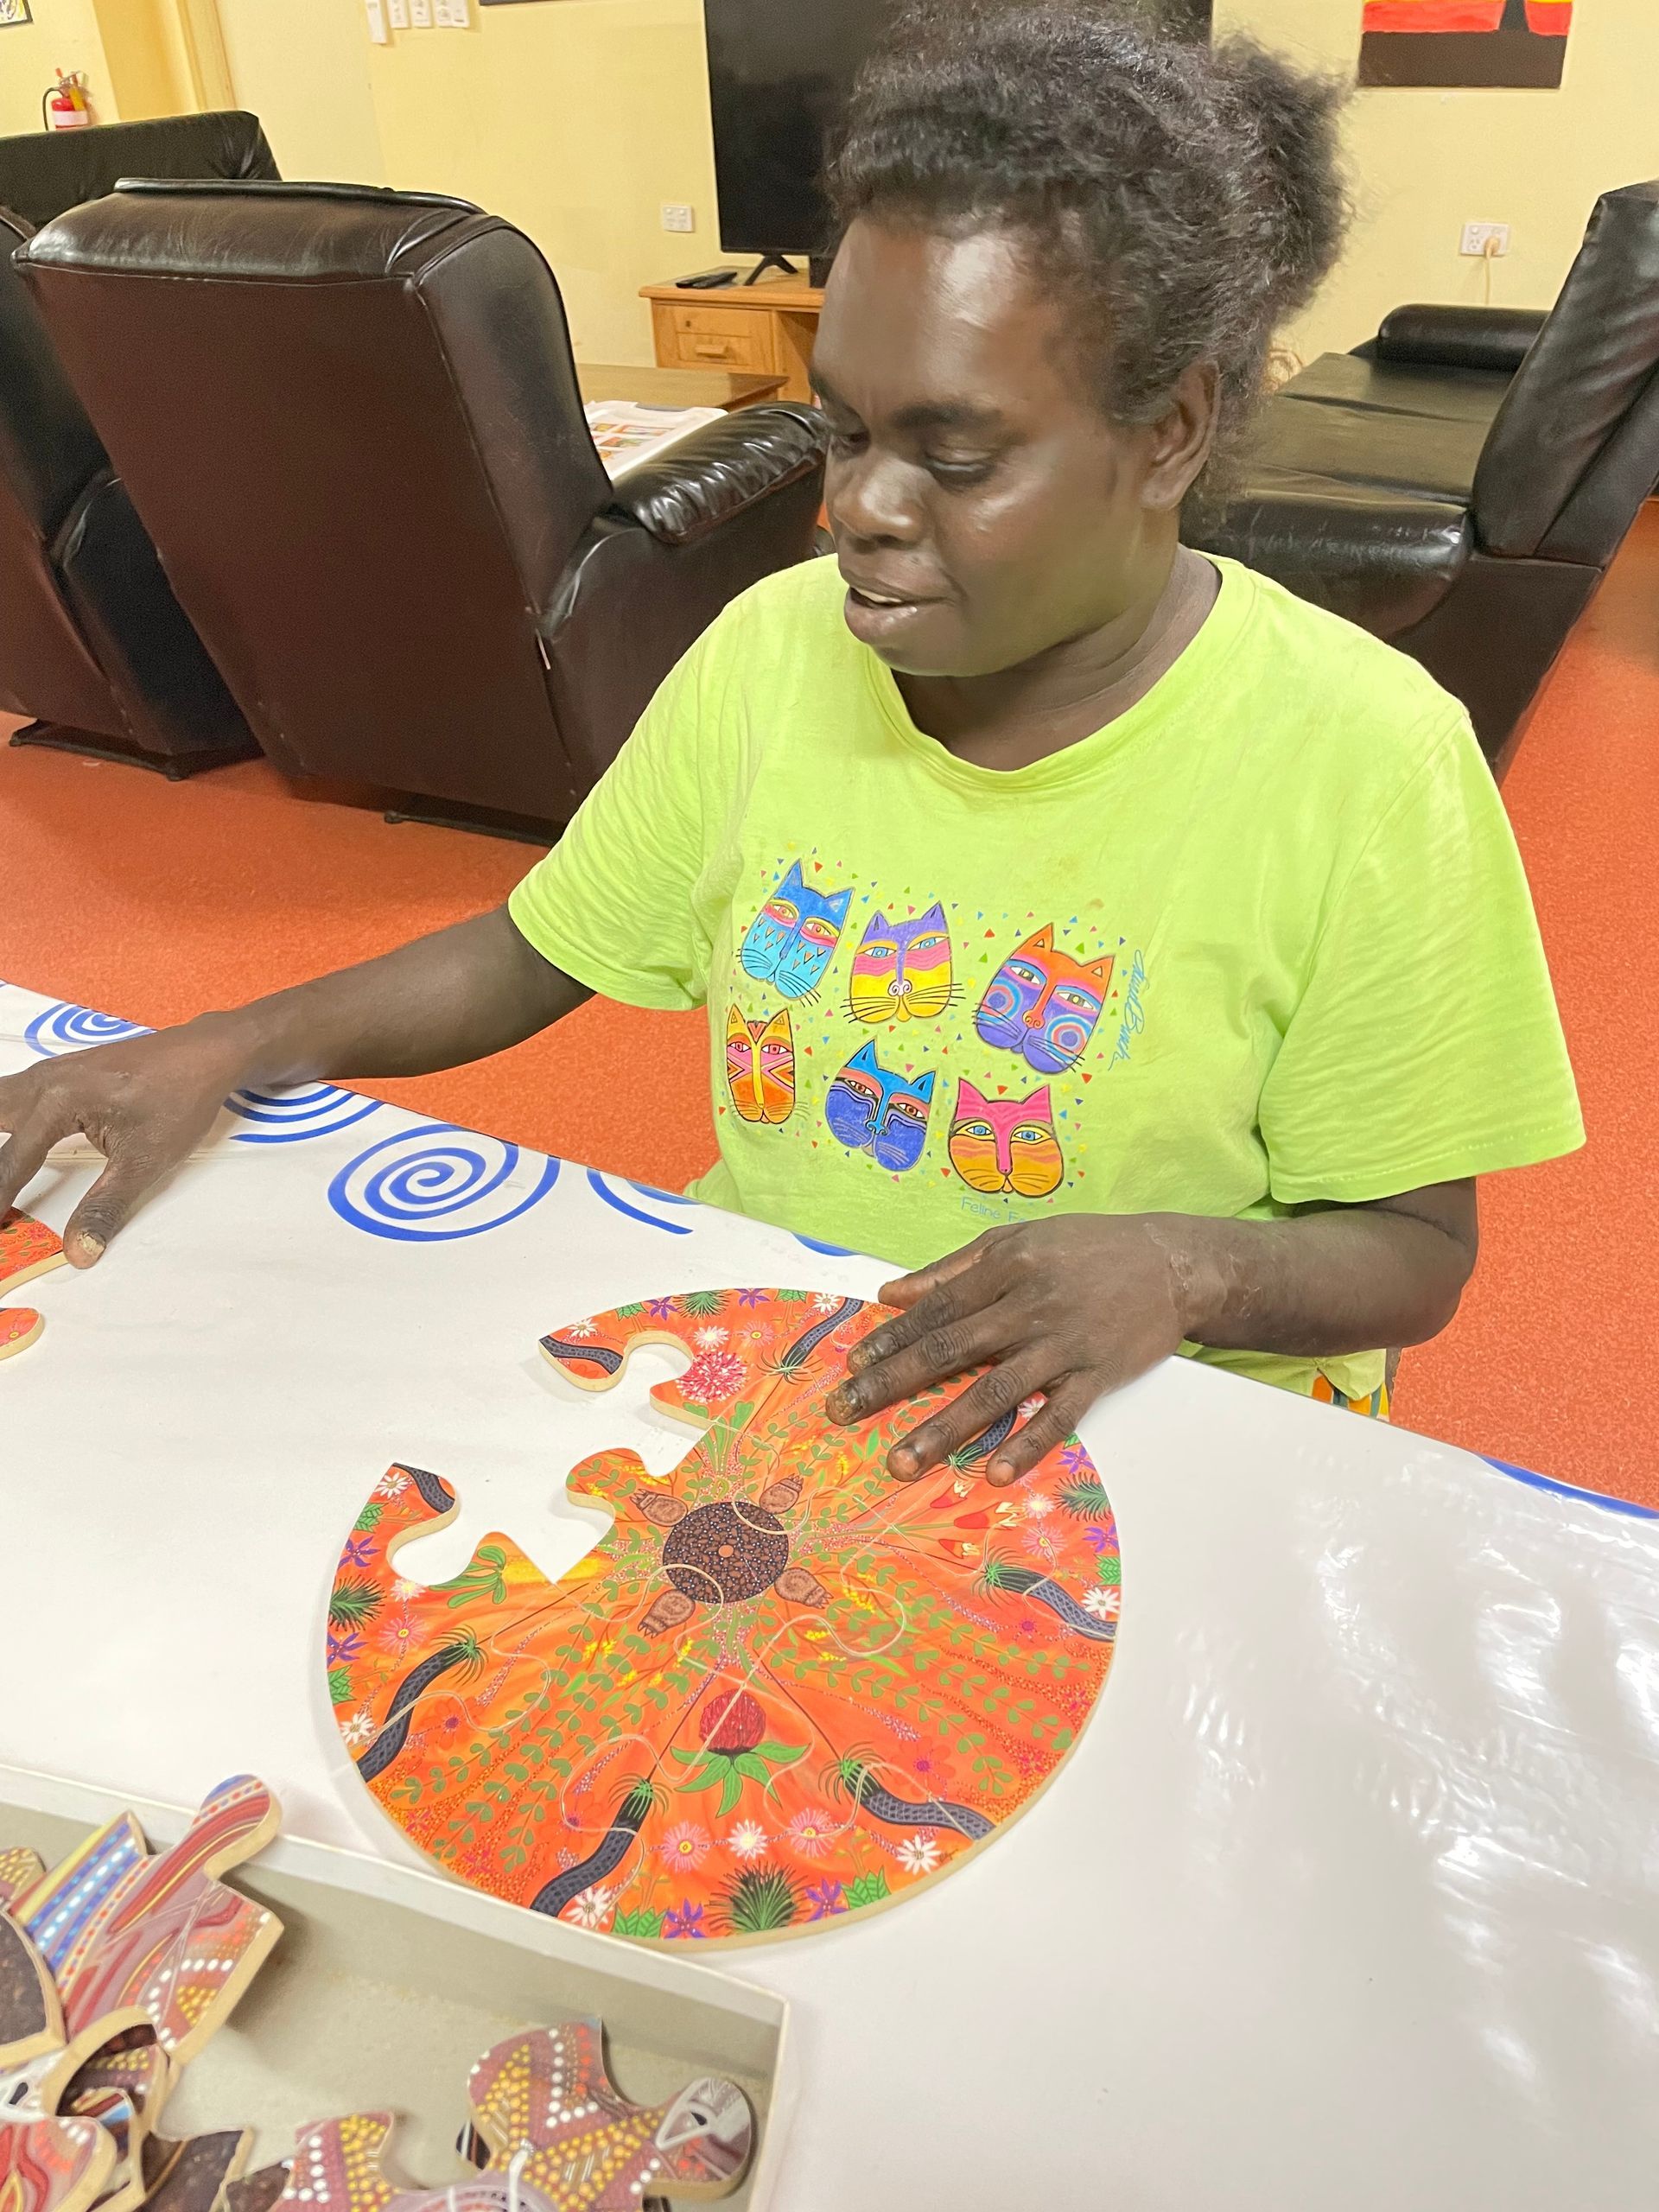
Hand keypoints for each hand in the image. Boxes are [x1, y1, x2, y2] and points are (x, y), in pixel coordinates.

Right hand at [0, 1019, 253, 1265]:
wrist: (205, 1055)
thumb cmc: (179, 1100)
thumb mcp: (143, 1162)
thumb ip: (104, 1207)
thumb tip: (77, 1250)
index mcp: (58, 1101)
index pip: (12, 1160)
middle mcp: (44, 1081)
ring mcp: (51, 1072)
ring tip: (3, 1176)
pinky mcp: (60, 1073)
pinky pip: (12, 1095)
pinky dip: (4, 1121)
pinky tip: (9, 1140)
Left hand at [826, 1215, 1198, 1483]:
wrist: (1173, 1264)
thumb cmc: (1088, 1248)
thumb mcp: (1018, 1238)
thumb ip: (952, 1268)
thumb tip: (891, 1294)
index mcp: (1006, 1266)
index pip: (935, 1309)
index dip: (890, 1339)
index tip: (852, 1367)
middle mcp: (1029, 1305)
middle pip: (950, 1350)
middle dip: (891, 1384)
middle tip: (845, 1412)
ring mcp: (1064, 1344)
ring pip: (994, 1391)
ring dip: (943, 1428)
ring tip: (901, 1461)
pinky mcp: (1098, 1375)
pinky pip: (1057, 1417)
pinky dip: (1026, 1445)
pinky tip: (992, 1471)